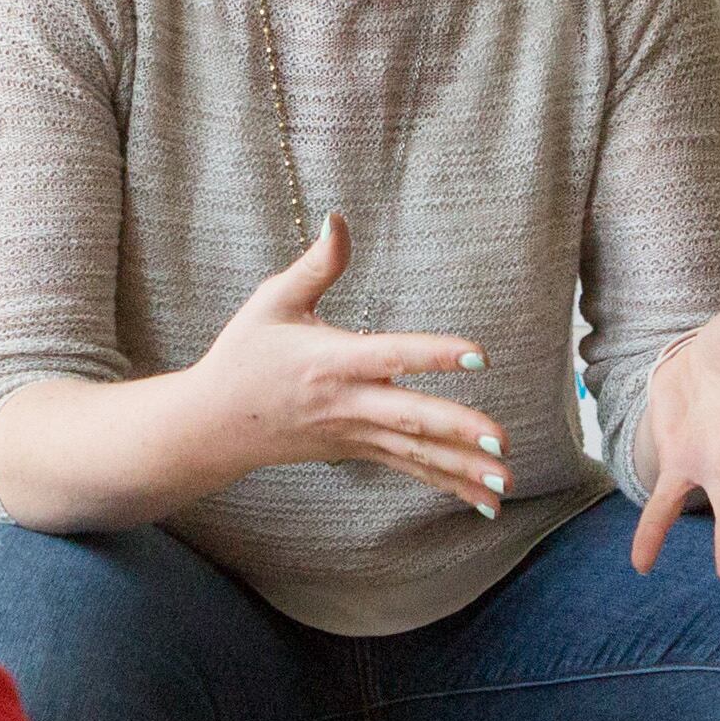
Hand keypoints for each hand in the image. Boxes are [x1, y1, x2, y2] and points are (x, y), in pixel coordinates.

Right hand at [191, 219, 505, 512]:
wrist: (214, 424)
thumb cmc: (246, 354)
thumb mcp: (273, 301)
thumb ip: (316, 264)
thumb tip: (339, 217)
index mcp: (331, 361)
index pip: (390, 355)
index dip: (433, 354)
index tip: (477, 354)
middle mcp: (347, 403)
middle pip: (409, 417)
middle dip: (456, 430)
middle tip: (501, 441)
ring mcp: (354, 433)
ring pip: (415, 453)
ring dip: (462, 468)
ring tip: (506, 482)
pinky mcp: (359, 451)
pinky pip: (409, 469)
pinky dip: (448, 485)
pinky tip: (485, 503)